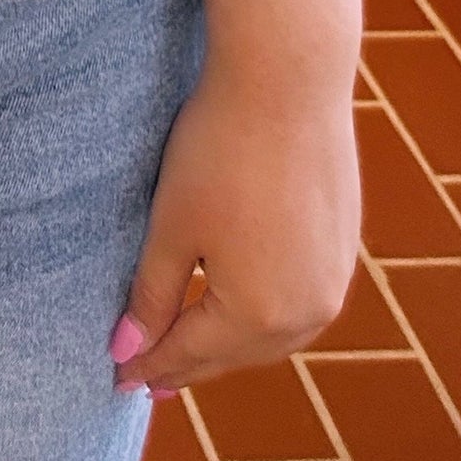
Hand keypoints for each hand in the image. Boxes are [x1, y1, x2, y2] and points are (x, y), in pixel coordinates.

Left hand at [110, 59, 360, 399]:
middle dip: (190, 361)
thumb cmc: (218, 151)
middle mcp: (308, 312)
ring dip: (230, 343)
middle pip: (235, 352)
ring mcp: (333, 281)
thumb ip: (151, 296)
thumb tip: (126, 353)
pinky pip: (298, 302)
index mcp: (258, 313)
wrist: (288, 81)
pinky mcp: (343, 248)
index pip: (190, 352)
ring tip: (192, 348)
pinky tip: (242, 306)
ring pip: (272, 335)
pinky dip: (263, 312)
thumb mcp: (172, 226)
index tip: (117, 379)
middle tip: (149, 373)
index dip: (150, 365)